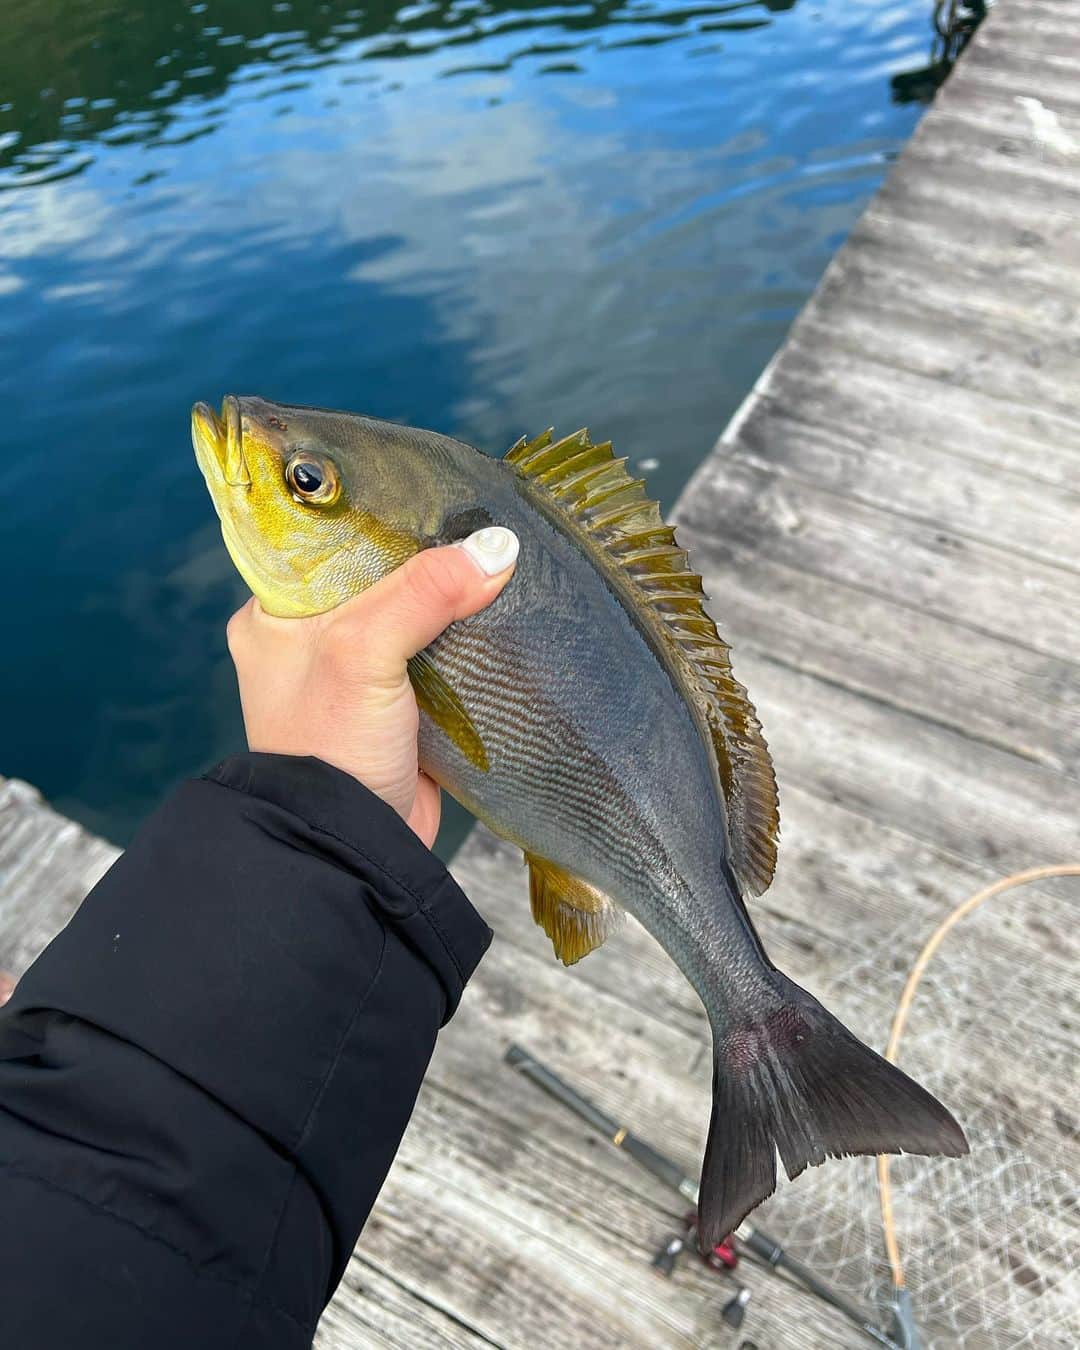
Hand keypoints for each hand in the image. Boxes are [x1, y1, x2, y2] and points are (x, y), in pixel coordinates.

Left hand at [226, 527, 517, 847]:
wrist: (356, 848)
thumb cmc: (330, 746)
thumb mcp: (365, 652)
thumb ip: (424, 592)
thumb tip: (496, 548)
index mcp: (273, 616)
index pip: (326, 541)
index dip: (379, 516)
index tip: (435, 491)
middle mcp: (309, 641)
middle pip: (377, 576)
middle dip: (426, 556)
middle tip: (479, 520)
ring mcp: (355, 676)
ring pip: (411, 615)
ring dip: (450, 599)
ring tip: (497, 560)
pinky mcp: (399, 707)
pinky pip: (436, 655)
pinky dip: (464, 638)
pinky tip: (496, 613)